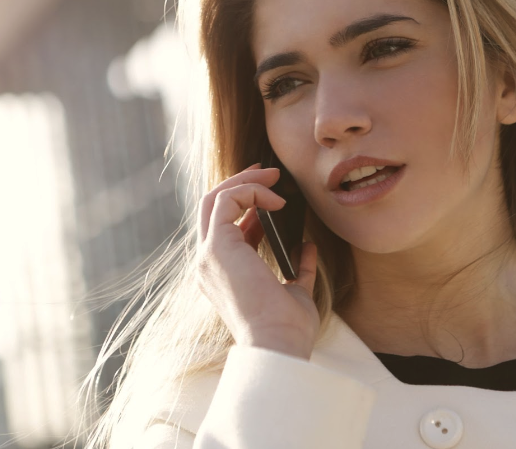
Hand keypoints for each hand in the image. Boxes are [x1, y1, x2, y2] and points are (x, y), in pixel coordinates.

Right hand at [195, 163, 319, 359]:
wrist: (278, 343)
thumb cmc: (288, 328)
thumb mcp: (296, 292)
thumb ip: (299, 268)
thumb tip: (308, 245)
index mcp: (221, 274)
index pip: (225, 228)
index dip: (247, 206)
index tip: (274, 197)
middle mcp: (208, 263)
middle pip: (212, 207)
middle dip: (239, 183)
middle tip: (269, 172)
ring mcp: (208, 255)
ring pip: (214, 198)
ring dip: (246, 181)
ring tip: (275, 177)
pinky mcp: (217, 247)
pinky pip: (227, 201)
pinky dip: (251, 192)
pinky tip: (276, 202)